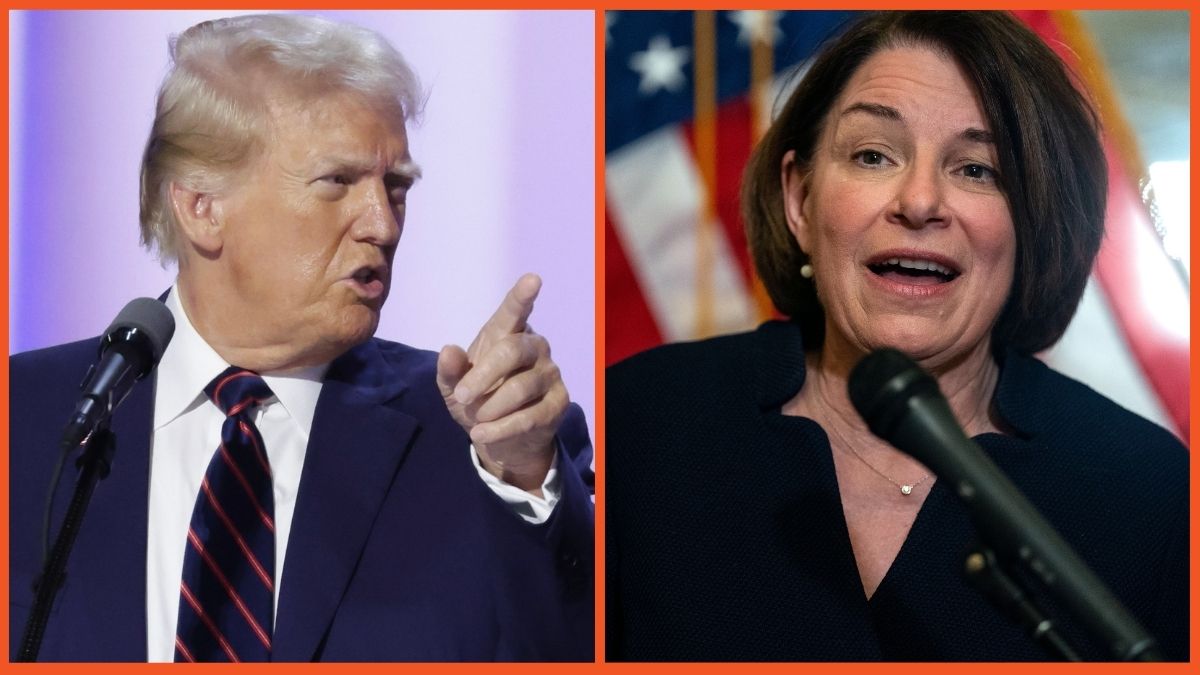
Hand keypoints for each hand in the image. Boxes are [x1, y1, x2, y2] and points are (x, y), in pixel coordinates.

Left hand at [436, 273, 568, 493]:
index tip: (532, 279)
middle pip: (512, 350)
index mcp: (507, 334)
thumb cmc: (477, 401)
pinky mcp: (559, 402)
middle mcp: (534, 346)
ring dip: (491, 408)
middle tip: (462, 396)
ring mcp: (550, 373)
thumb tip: (449, 350)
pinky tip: (484, 434)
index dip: (522, 296)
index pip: (515, 311)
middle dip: (483, 376)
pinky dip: (502, 429)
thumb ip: (449, 370)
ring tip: (476, 421)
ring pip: (521, 387)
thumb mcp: (453, 388)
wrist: (501, 442)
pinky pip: (530, 415)